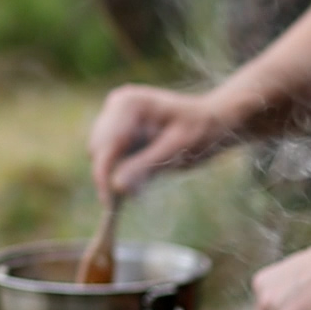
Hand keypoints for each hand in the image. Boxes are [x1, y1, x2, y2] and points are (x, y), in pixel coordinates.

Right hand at [87, 85, 229, 199]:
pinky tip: (146, 172)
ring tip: (148, 181)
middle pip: (98, 151)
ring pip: (102, 156)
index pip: (104, 146)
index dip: (104, 176)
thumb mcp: (176, 150)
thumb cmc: (201, 130)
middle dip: (112, 175)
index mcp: (128, 104)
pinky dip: (124, 170)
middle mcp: (116, 105)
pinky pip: (112, 157)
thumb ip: (145, 167)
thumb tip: (115, 187)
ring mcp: (115, 115)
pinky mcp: (119, 129)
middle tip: (137, 196)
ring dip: (119, 174)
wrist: (213, 121)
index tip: (110, 205)